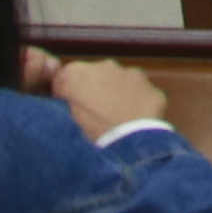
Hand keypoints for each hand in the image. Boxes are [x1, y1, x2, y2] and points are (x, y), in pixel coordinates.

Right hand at [41, 51, 169, 138]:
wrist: (125, 147)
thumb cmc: (85, 136)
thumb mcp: (61, 121)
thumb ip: (58, 104)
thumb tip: (60, 102)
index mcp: (74, 73)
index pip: (67, 78)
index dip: (69, 95)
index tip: (71, 111)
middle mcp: (104, 66)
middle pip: (97, 78)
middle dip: (96, 92)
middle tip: (94, 118)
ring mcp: (132, 76)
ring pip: (122, 84)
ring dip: (119, 97)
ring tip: (115, 123)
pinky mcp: (153, 90)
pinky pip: (143, 97)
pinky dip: (139, 107)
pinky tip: (134, 125)